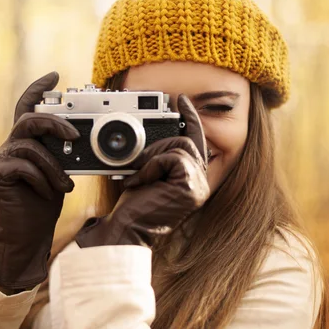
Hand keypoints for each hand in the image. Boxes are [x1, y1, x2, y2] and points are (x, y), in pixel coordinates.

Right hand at [0, 72, 79, 290]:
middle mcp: (11, 146)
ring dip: (54, 167)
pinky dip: (41, 180)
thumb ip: (62, 154)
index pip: (27, 108)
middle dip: (55, 122)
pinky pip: (24, 166)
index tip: (55, 75)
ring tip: (64, 186)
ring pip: (31, 146)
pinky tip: (46, 194)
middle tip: (75, 134)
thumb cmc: (44, 204)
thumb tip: (81, 138)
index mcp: (27, 143)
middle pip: (29, 119)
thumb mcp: (59, 174)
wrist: (28, 235)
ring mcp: (0, 159)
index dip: (39, 89)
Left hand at [75, 95, 209, 246]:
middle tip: (138, 161)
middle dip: (158, 145)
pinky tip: (142, 181)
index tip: (182, 100)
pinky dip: (152, 166)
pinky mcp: (190, 187)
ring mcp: (199, 187)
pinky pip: (173, 157)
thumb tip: (156, 135)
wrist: (127, 228)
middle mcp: (201, 184)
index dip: (191, 119)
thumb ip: (159, 157)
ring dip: (153, 156)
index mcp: (193, 181)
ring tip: (138, 174)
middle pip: (187, 141)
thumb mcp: (148, 174)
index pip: (196, 142)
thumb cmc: (134, 206)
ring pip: (180, 146)